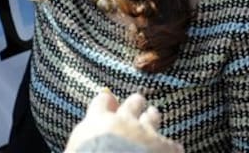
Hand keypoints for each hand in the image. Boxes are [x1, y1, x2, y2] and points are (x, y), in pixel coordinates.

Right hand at [64, 90, 182, 152]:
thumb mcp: (76, 147)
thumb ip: (84, 135)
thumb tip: (90, 131)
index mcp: (98, 122)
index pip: (101, 102)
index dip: (106, 102)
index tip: (109, 100)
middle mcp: (124, 121)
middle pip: (133, 103)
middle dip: (136, 102)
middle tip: (139, 100)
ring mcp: (146, 133)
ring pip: (152, 117)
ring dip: (153, 116)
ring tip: (154, 113)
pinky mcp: (166, 148)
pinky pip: (172, 145)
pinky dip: (170, 148)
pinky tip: (171, 149)